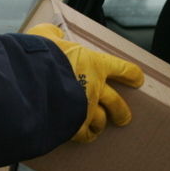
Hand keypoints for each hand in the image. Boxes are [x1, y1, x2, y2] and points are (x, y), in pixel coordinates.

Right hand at [26, 23, 144, 142]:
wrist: (32, 80)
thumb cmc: (40, 56)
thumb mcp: (45, 36)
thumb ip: (53, 35)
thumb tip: (54, 34)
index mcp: (93, 64)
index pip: (121, 68)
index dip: (131, 75)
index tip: (138, 80)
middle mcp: (94, 87)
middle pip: (115, 102)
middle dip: (121, 111)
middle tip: (125, 117)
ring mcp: (86, 107)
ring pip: (101, 120)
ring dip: (101, 124)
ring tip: (99, 128)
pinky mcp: (74, 123)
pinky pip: (83, 133)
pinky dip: (85, 135)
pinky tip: (83, 136)